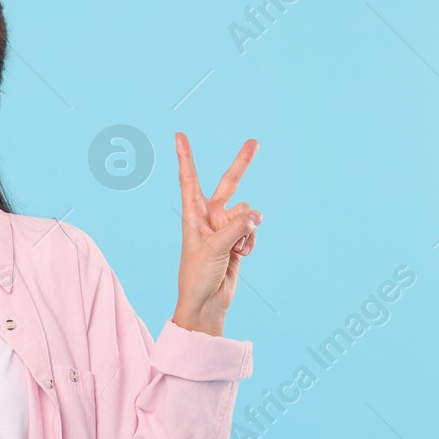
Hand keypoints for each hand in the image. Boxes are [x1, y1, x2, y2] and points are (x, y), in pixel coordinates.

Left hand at [171, 133, 261, 336]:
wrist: (206, 302)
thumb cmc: (198, 275)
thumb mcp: (214, 248)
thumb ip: (237, 227)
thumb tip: (258, 214)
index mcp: (192, 215)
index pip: (189, 180)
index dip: (185, 157)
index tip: (179, 135)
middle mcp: (209, 217)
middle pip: (229, 184)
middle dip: (242, 164)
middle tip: (254, 141)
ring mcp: (225, 227)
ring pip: (247, 214)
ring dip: (246, 231)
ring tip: (235, 249)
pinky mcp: (238, 239)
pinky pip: (253, 230)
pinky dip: (251, 241)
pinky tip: (242, 254)